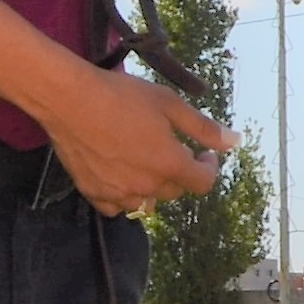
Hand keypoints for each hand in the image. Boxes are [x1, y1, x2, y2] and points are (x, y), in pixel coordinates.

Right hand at [38, 59, 229, 218]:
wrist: (69, 99)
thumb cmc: (121, 95)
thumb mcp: (168, 104)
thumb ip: (202, 127)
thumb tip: (234, 142)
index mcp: (169, 164)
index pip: (202, 183)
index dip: (208, 168)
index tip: (203, 153)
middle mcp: (146, 186)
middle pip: (174, 191)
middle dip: (179, 173)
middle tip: (170, 149)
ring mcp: (118, 193)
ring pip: (146, 204)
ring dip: (152, 188)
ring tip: (143, 163)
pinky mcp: (93, 193)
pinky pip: (115, 208)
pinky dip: (122, 198)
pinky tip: (119, 178)